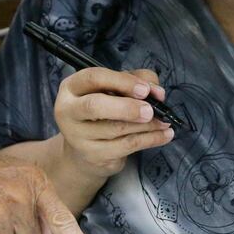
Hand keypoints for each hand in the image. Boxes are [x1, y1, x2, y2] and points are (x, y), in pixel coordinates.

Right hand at [54, 67, 173, 178]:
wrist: (84, 152)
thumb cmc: (102, 111)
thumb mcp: (115, 88)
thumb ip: (135, 80)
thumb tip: (156, 91)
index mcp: (72, 87)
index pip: (93, 78)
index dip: (121, 81)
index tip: (145, 89)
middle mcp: (68, 111)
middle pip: (95, 106)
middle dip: (127, 107)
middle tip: (151, 110)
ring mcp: (78, 136)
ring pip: (116, 128)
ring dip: (146, 125)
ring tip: (164, 121)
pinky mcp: (93, 155)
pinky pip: (126, 146)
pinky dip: (150, 140)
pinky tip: (164, 135)